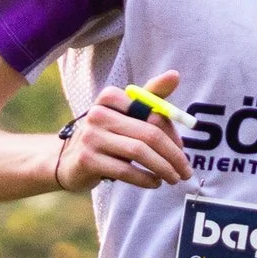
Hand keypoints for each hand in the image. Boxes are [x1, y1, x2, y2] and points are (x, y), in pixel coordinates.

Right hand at [58, 65, 190, 193]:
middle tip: (185, 171)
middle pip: (148, 134)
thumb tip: (175, 75)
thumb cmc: (108, 135)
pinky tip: (154, 182)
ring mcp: (91, 137)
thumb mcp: (127, 114)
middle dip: (172, 155)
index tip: (182, 149)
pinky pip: (125, 171)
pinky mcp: (88, 160)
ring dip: (162, 168)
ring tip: (173, 178)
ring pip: (139, 152)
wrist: (71, 160)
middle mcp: (98, 113)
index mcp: (110, 97)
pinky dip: (145, 179)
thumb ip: (151, 97)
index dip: (173, 133)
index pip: (152, 113)